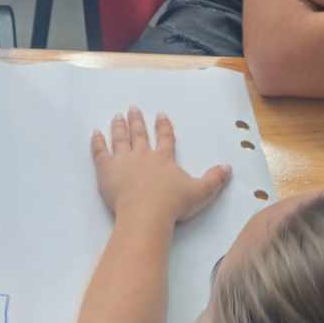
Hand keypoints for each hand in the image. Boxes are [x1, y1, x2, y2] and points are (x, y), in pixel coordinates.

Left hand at [91, 107, 231, 225]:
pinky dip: (97, 142)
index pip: (165, 138)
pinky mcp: (107, 170)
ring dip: (119, 126)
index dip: (163, 126)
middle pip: (139, 134)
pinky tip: (95, 133)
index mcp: (163, 158)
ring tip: (117, 116)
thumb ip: (214, 179)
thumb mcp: (200, 192)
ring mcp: (123, 161)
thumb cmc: (172, 204)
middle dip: (137, 120)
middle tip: (133, 108)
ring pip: (120, 139)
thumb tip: (228, 168)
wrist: (146, 214)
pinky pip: (100, 152)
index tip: (161, 115)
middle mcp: (143, 155)